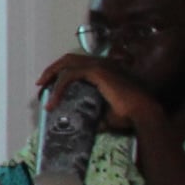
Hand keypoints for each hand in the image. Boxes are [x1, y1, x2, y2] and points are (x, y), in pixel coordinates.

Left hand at [31, 51, 158, 136]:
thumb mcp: (107, 115)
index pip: (79, 64)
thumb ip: (94, 116)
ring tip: (41, 87)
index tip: (50, 85)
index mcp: (107, 69)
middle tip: (41, 83)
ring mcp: (101, 65)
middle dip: (53, 69)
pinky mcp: (97, 72)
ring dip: (51, 74)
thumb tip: (84, 126)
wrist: (143, 113)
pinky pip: (69, 76)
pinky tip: (53, 101)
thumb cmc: (130, 115)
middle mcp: (104, 63)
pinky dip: (58, 87)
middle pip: (70, 58)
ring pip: (67, 64)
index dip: (63, 72)